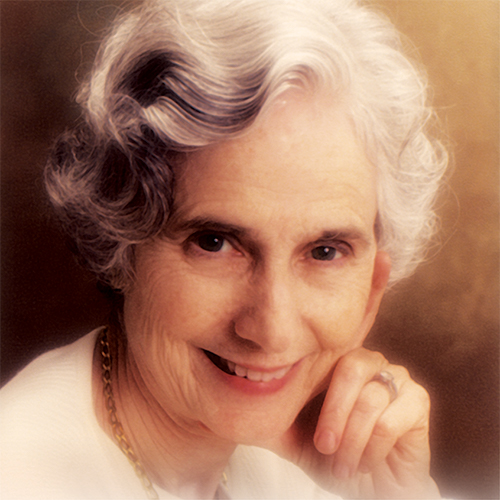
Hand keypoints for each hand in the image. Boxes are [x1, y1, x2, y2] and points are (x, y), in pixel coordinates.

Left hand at [264, 348, 440, 498]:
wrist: (370, 490)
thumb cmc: (332, 458)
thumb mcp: (294, 437)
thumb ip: (272, 415)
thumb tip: (238, 397)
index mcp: (338, 363)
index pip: (325, 350)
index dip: (311, 384)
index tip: (302, 420)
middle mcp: (369, 362)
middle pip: (350, 366)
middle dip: (333, 413)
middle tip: (324, 447)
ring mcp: (395, 378)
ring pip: (370, 397)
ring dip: (353, 439)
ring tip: (343, 465)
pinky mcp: (418, 401)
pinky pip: (392, 419)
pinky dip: (373, 448)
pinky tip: (365, 463)